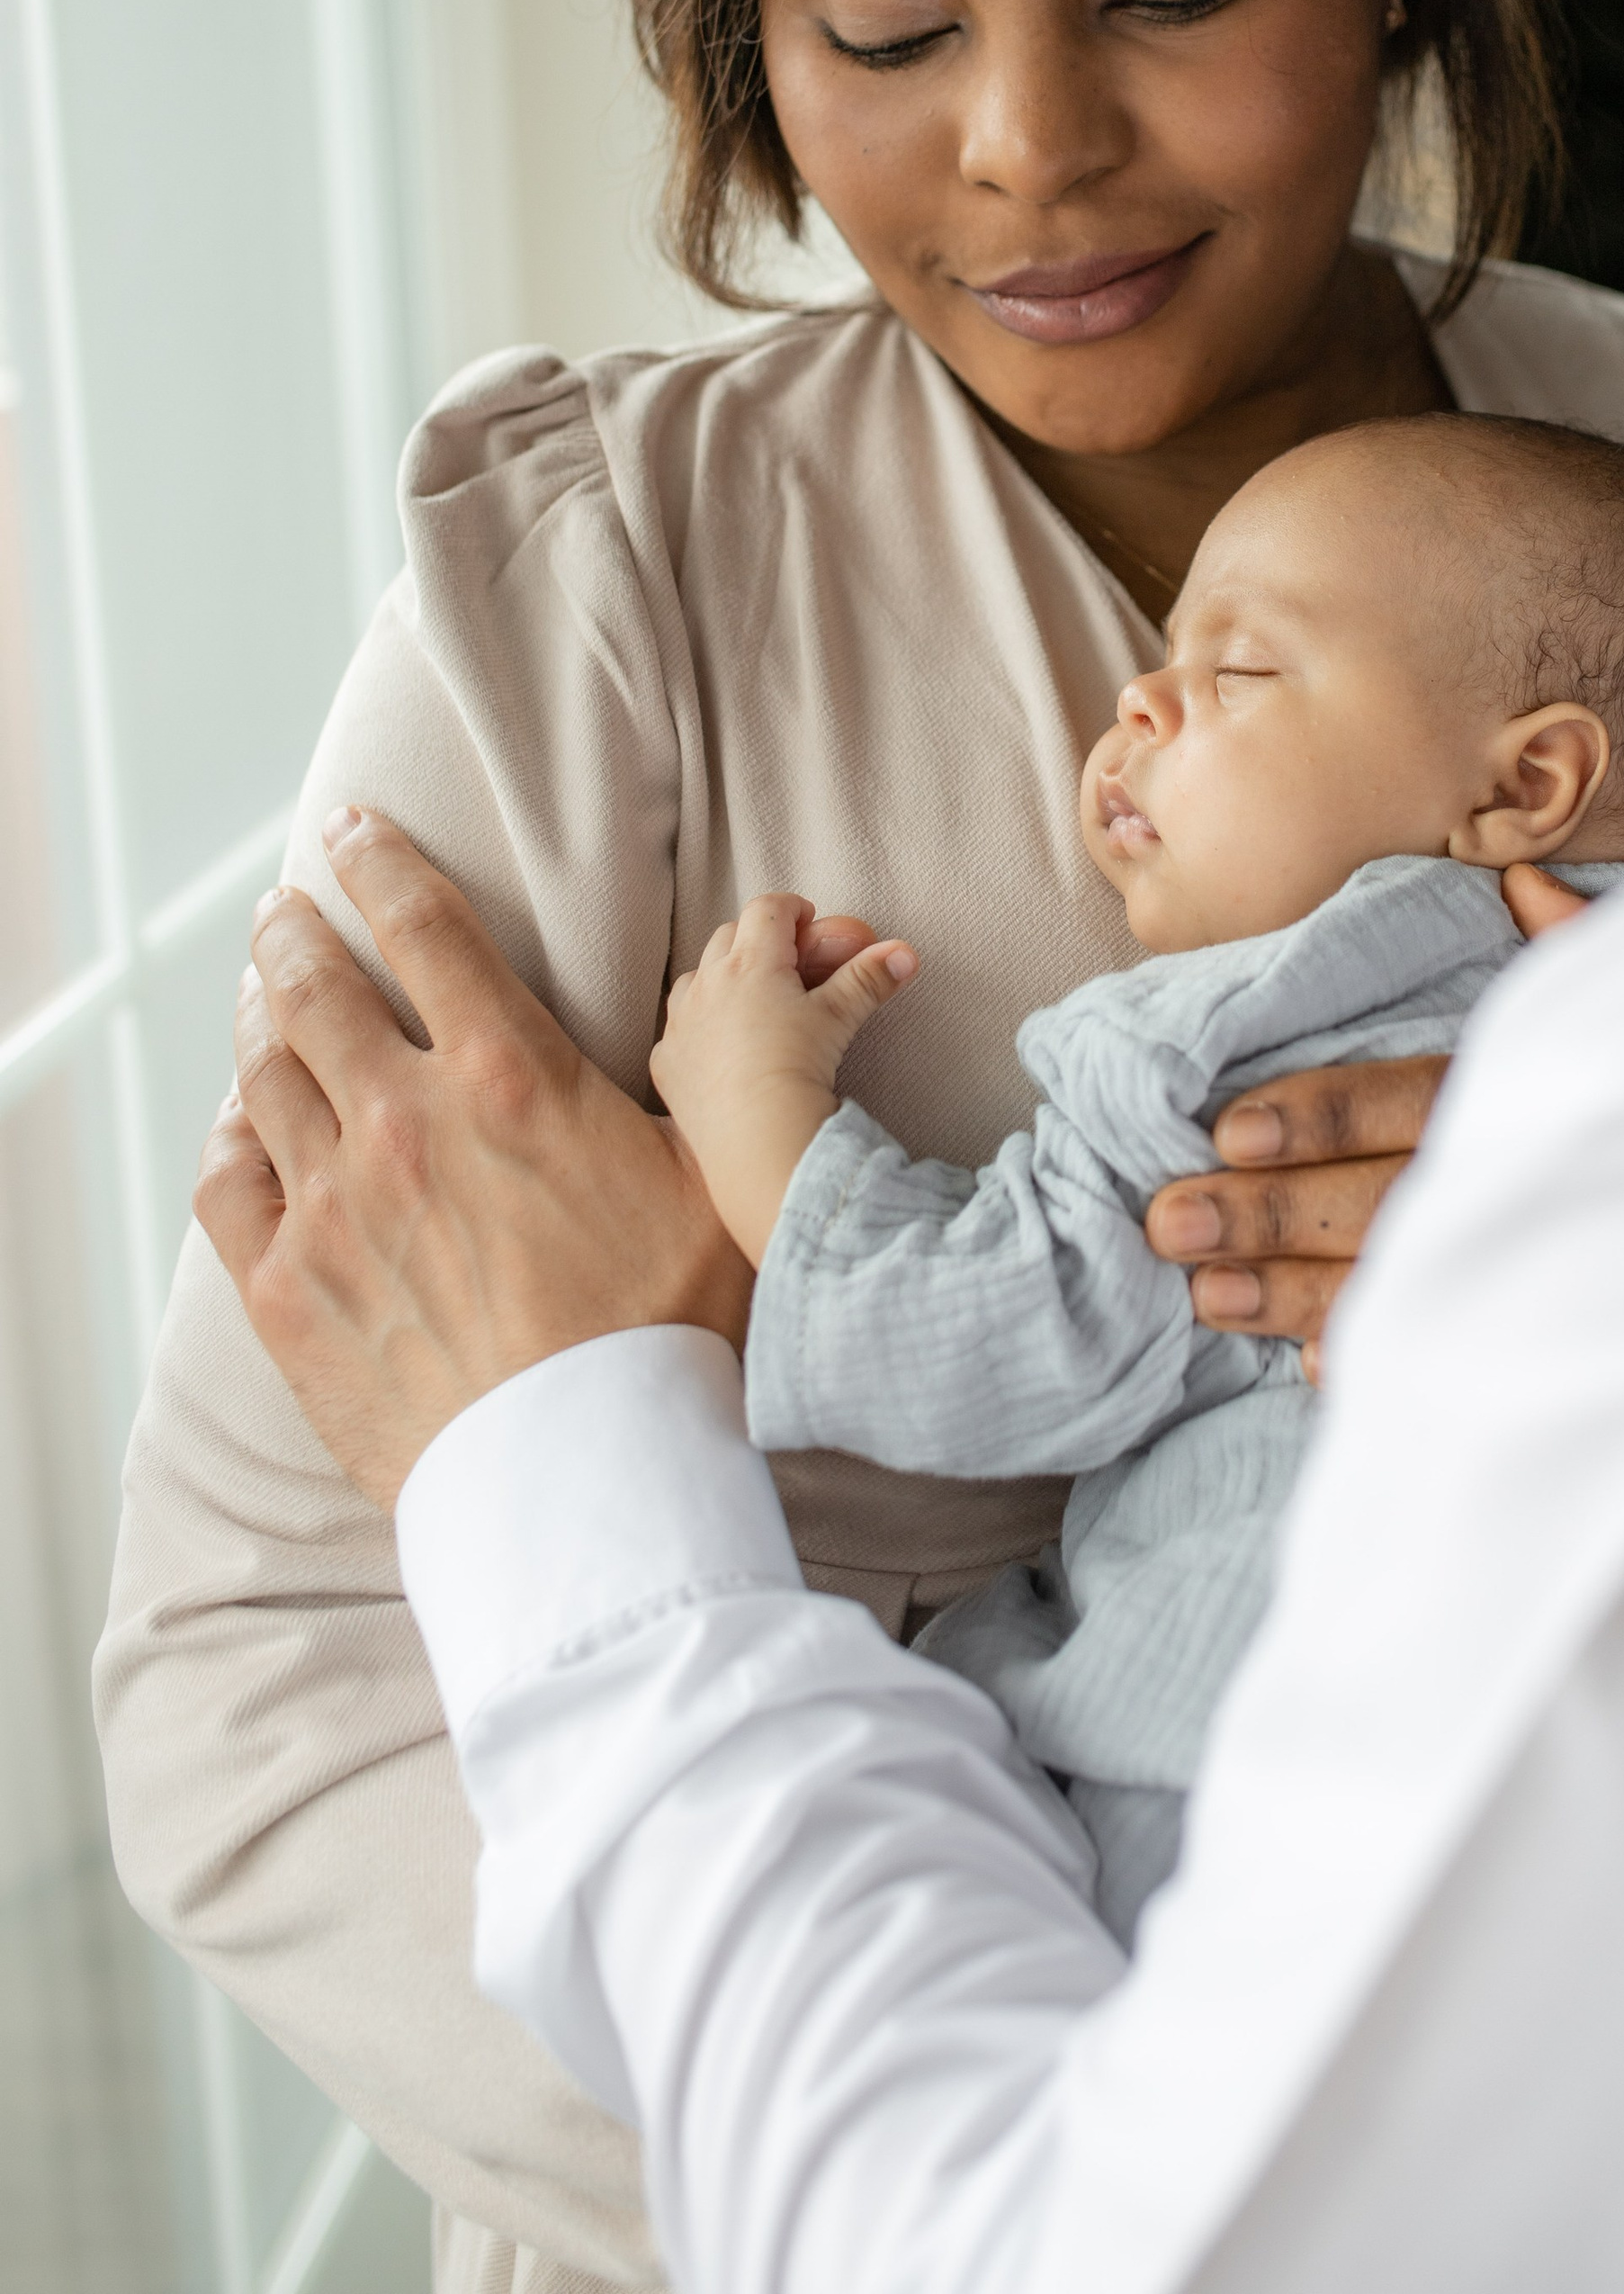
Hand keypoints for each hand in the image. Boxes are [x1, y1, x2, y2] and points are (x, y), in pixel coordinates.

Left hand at [198, 807, 768, 1507]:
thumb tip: (718, 1014)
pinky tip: (243, 1121)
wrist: (587, 1473)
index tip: (350, 826)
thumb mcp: (713, 1176)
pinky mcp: (287, 1291)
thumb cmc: (669, 1332)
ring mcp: (333, 1207)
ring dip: (261, 1018)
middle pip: (315, 987)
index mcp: (508, 1078)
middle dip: (295, 931)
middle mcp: (403, 1123)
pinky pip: (228, 1181)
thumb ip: (691, 1083)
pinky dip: (230, 1135)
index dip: (378, 861)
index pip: (422, 928)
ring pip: (265, 1074)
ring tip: (264, 994)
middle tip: (287, 908)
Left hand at [652, 894, 916, 1261]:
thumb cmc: (797, 1067)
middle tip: (785, 958)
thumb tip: (907, 953)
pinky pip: (676, 1030)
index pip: (768, 910)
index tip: (807, 919)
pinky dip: (697, 1027)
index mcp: (751, 962)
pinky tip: (718, 1047)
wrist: (755, 1136)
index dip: (791, 909)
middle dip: (757, 938)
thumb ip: (870, 978)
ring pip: (695, 977)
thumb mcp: (838, 1018)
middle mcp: (708, 982)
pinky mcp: (666, 1060)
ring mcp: (681, 1021)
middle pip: (728, 936)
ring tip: (748, 998)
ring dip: (720, 977)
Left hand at [1142, 861, 1585, 1378]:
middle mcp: (1511, 1180)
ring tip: (1204, 1295)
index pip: (1405, 1101)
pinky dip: (1379, 1362)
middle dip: (1269, 1216)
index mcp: (1513, 1093)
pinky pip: (1447, 1349)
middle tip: (1169, 1221)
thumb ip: (1567, 943)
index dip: (1319, 1116)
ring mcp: (1521, 1264)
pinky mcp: (1534, 1325)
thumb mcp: (1613, 999)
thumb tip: (1524, 884)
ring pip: (1390, 1284)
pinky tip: (1310, 1371)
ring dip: (1290, 1295)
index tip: (1227, 1131)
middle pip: (1376, 1203)